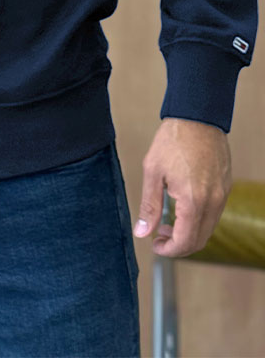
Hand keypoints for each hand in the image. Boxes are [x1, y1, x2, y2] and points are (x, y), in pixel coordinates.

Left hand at [133, 116, 231, 257]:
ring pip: (208, 228)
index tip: (155, 245)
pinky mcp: (225, 186)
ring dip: (189, 233)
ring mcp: (222, 194)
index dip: (169, 250)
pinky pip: (214, 213)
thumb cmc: (173, 140)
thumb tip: (142, 232)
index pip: (186, 242)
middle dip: (178, 245)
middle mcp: (213, 201)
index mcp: (194, 200)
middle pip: (199, 240)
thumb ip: (149, 205)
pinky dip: (198, 220)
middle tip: (159, 235)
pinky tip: (182, 208)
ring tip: (167, 222)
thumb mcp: (153, 171)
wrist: (197, 116)